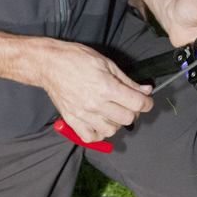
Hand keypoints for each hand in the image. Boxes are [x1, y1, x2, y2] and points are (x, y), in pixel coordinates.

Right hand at [34, 41, 152, 142]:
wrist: (49, 64)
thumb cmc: (75, 59)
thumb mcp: (106, 63)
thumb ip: (127, 81)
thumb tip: (144, 90)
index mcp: (106, 87)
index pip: (137, 104)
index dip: (147, 103)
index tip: (146, 101)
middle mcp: (95, 104)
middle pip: (127, 119)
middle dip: (134, 112)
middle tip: (129, 104)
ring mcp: (83, 114)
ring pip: (111, 131)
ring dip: (116, 123)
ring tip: (113, 113)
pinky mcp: (72, 120)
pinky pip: (90, 137)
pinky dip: (98, 134)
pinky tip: (99, 123)